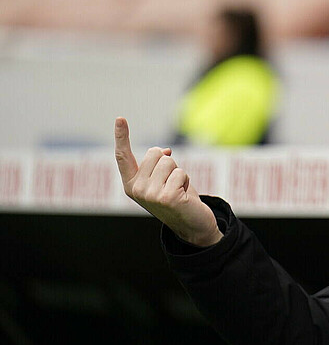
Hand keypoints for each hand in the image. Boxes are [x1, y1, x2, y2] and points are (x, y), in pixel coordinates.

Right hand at [114, 117, 222, 246]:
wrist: (192, 226)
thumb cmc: (178, 198)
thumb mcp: (164, 179)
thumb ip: (158, 164)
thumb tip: (165, 151)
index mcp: (131, 184)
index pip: (123, 157)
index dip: (121, 136)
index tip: (120, 118)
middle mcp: (136, 190)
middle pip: (154, 153)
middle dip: (169, 163)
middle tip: (172, 184)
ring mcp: (149, 195)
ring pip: (169, 162)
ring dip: (179, 173)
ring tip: (178, 190)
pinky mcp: (166, 197)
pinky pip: (181, 172)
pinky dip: (187, 181)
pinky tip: (184, 196)